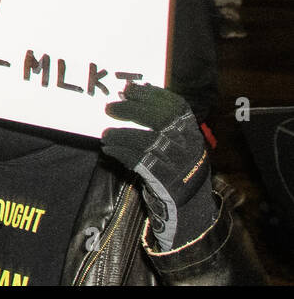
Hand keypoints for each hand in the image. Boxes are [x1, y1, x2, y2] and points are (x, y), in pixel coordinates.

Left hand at [102, 83, 216, 250]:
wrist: (188, 209)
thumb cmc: (175, 170)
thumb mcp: (177, 146)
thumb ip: (162, 126)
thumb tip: (130, 98)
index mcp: (193, 133)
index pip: (176, 106)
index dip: (152, 95)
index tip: (130, 89)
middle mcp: (189, 146)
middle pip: (161, 119)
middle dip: (133, 110)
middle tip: (110, 107)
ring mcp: (180, 163)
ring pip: (148, 141)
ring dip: (122, 134)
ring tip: (106, 134)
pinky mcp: (166, 180)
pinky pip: (140, 161)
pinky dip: (121, 153)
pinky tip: (109, 150)